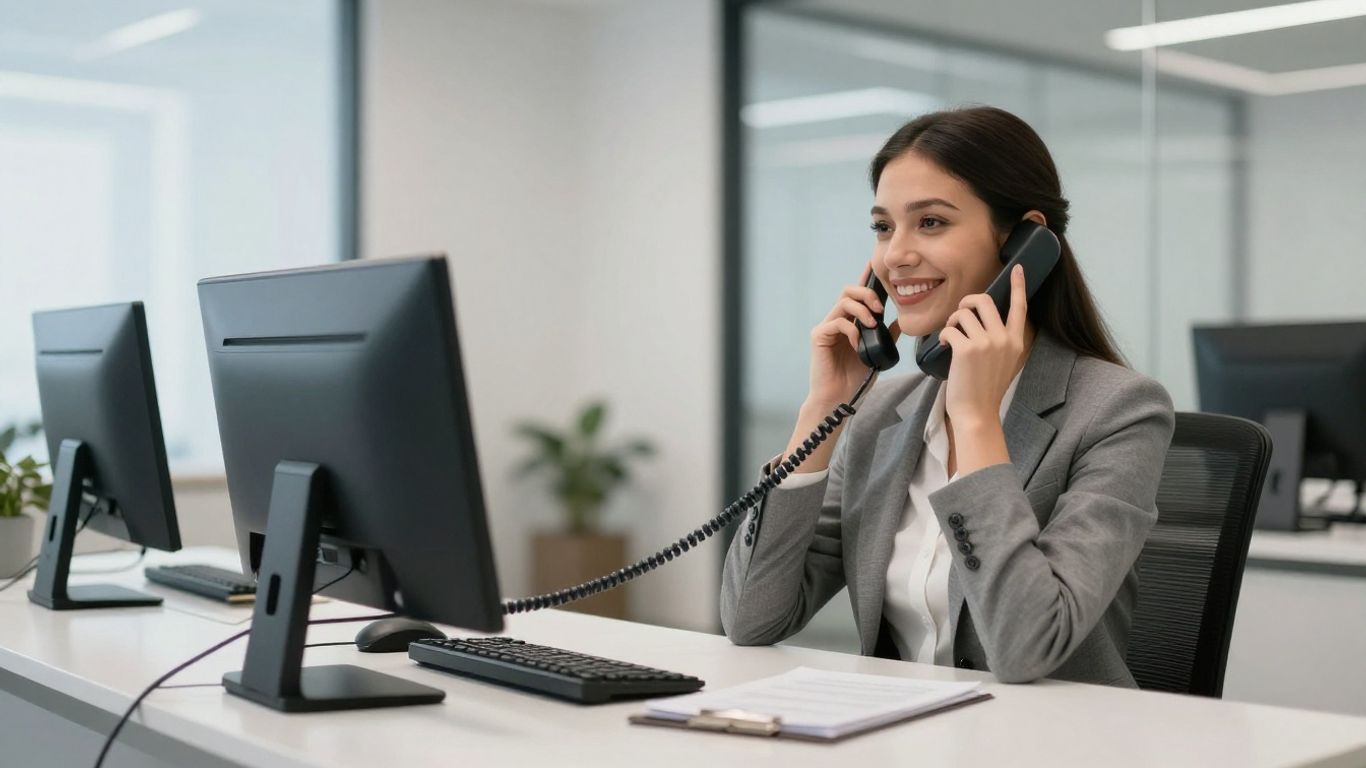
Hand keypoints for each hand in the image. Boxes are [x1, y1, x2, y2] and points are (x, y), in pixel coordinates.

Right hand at [806, 263, 901, 408]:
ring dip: (862, 309)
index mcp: (850, 322)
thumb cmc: (856, 378)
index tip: (873, 263)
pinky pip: (837, 322)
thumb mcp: (878, 352)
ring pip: (844, 302)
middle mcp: (836, 320)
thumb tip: (899, 320)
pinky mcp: (819, 336)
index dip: (865, 278)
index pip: (857, 295)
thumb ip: (886, 335)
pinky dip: (852, 330)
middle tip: (880, 308)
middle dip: (867, 293)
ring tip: (872, 324)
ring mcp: (826, 327)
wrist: (839, 398)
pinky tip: (858, 344)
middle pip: (849, 290)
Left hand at [939, 264, 1029, 430]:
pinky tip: (944, 345)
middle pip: (985, 301)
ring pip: (964, 313)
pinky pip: (949, 329)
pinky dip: (943, 335)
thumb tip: (981, 321)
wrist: (976, 413)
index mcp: (1016, 342)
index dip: (1018, 285)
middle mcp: (1004, 339)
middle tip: (959, 315)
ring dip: (952, 321)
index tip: (1016, 268)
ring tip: (950, 334)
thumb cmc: (984, 390)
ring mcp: (986, 344)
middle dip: (967, 302)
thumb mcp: (1003, 363)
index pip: (1020, 307)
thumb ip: (1000, 342)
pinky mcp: (966, 349)